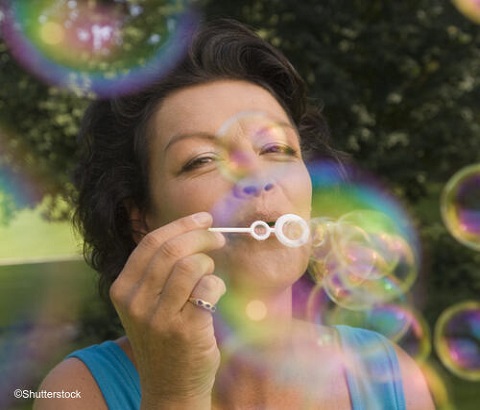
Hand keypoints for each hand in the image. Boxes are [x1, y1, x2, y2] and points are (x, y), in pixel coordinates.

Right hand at [109, 212, 225, 407]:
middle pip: (172, 249)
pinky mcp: (185, 330)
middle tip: (219, 239)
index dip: (181, 225)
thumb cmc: (164, 338)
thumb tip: (191, 230)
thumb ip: (159, 271)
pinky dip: (217, 285)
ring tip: (211, 275)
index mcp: (123, 289)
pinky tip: (214, 295)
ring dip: (209, 264)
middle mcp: (136, 302)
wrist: (170, 386)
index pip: (151, 243)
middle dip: (202, 236)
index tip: (204, 219)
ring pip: (191, 265)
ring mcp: (159, 318)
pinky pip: (208, 287)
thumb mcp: (146, 304)